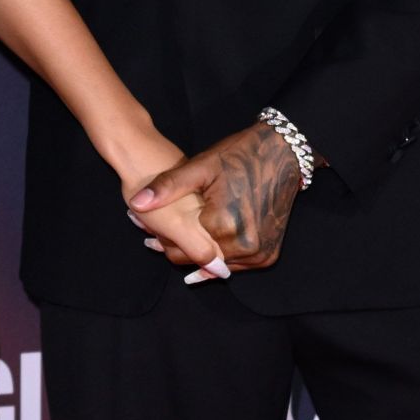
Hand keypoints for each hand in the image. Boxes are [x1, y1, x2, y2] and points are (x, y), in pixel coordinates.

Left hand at [130, 121, 303, 274]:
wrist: (283, 153)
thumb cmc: (239, 156)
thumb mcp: (200, 167)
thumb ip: (167, 187)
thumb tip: (136, 203)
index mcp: (224, 225)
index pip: (180, 248)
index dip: (162, 240)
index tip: (148, 234)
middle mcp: (244, 245)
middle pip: (197, 261)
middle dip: (178, 249)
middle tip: (154, 238)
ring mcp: (259, 253)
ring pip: (215, 266)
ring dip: (199, 256)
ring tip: (180, 238)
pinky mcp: (268, 255)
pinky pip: (235, 265)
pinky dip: (219, 256)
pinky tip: (206, 242)